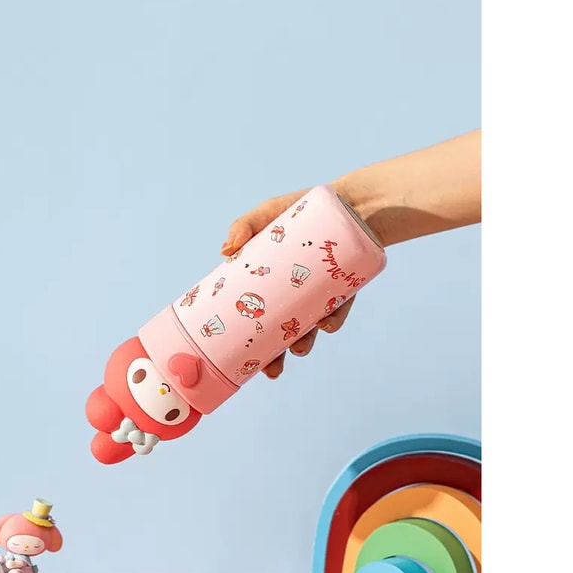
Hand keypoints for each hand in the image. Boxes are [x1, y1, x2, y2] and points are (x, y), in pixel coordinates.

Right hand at [220, 189, 356, 378]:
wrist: (348, 203)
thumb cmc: (300, 210)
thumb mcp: (268, 213)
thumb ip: (244, 226)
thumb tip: (224, 250)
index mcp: (269, 285)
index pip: (255, 318)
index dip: (248, 340)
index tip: (242, 358)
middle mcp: (293, 297)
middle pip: (281, 335)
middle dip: (276, 357)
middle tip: (271, 370)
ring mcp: (319, 297)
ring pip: (310, 330)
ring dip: (304, 344)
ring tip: (299, 348)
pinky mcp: (345, 292)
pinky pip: (338, 312)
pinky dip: (333, 321)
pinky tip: (327, 324)